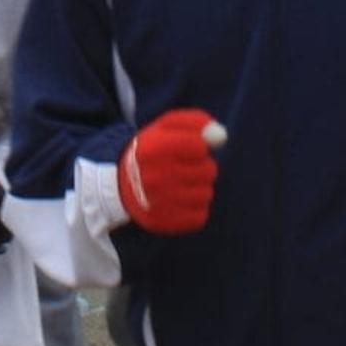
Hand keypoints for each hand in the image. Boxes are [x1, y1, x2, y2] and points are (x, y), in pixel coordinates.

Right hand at [118, 111, 225, 234]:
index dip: (199, 145)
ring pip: (206, 194)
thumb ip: (196, 122)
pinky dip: (194, 208)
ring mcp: (159, 203)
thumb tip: (221, 135)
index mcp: (152, 149)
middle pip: (208, 171)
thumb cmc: (153, 150)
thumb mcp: (166, 127)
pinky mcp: (165, 223)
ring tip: (181, 183)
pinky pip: (200, 216)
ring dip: (199, 187)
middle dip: (201, 166)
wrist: (124, 185)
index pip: (199, 146)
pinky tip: (179, 201)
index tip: (187, 147)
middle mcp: (154, 178)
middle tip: (183, 166)